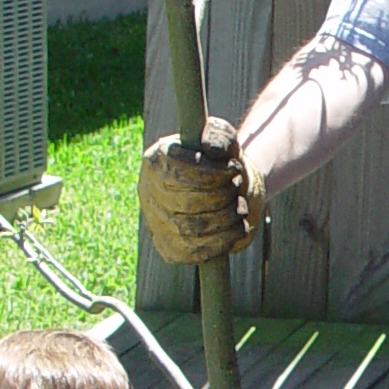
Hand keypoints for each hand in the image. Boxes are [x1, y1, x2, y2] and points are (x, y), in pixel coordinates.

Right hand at [139, 117, 264, 263]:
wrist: (221, 188)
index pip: (178, 172)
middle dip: (222, 196)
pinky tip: (237, 227)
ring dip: (226, 219)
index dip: (211, 174)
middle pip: (187, 203)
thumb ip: (219, 135)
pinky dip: (223, 242)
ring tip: (240, 207)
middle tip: (237, 187)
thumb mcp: (221, 137)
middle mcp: (148, 193)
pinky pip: (194, 252)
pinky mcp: (169, 248)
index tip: (234, 168)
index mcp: (156, 160)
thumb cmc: (218, 159)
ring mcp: (156, 223)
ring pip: (191, 230)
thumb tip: (213, 150)